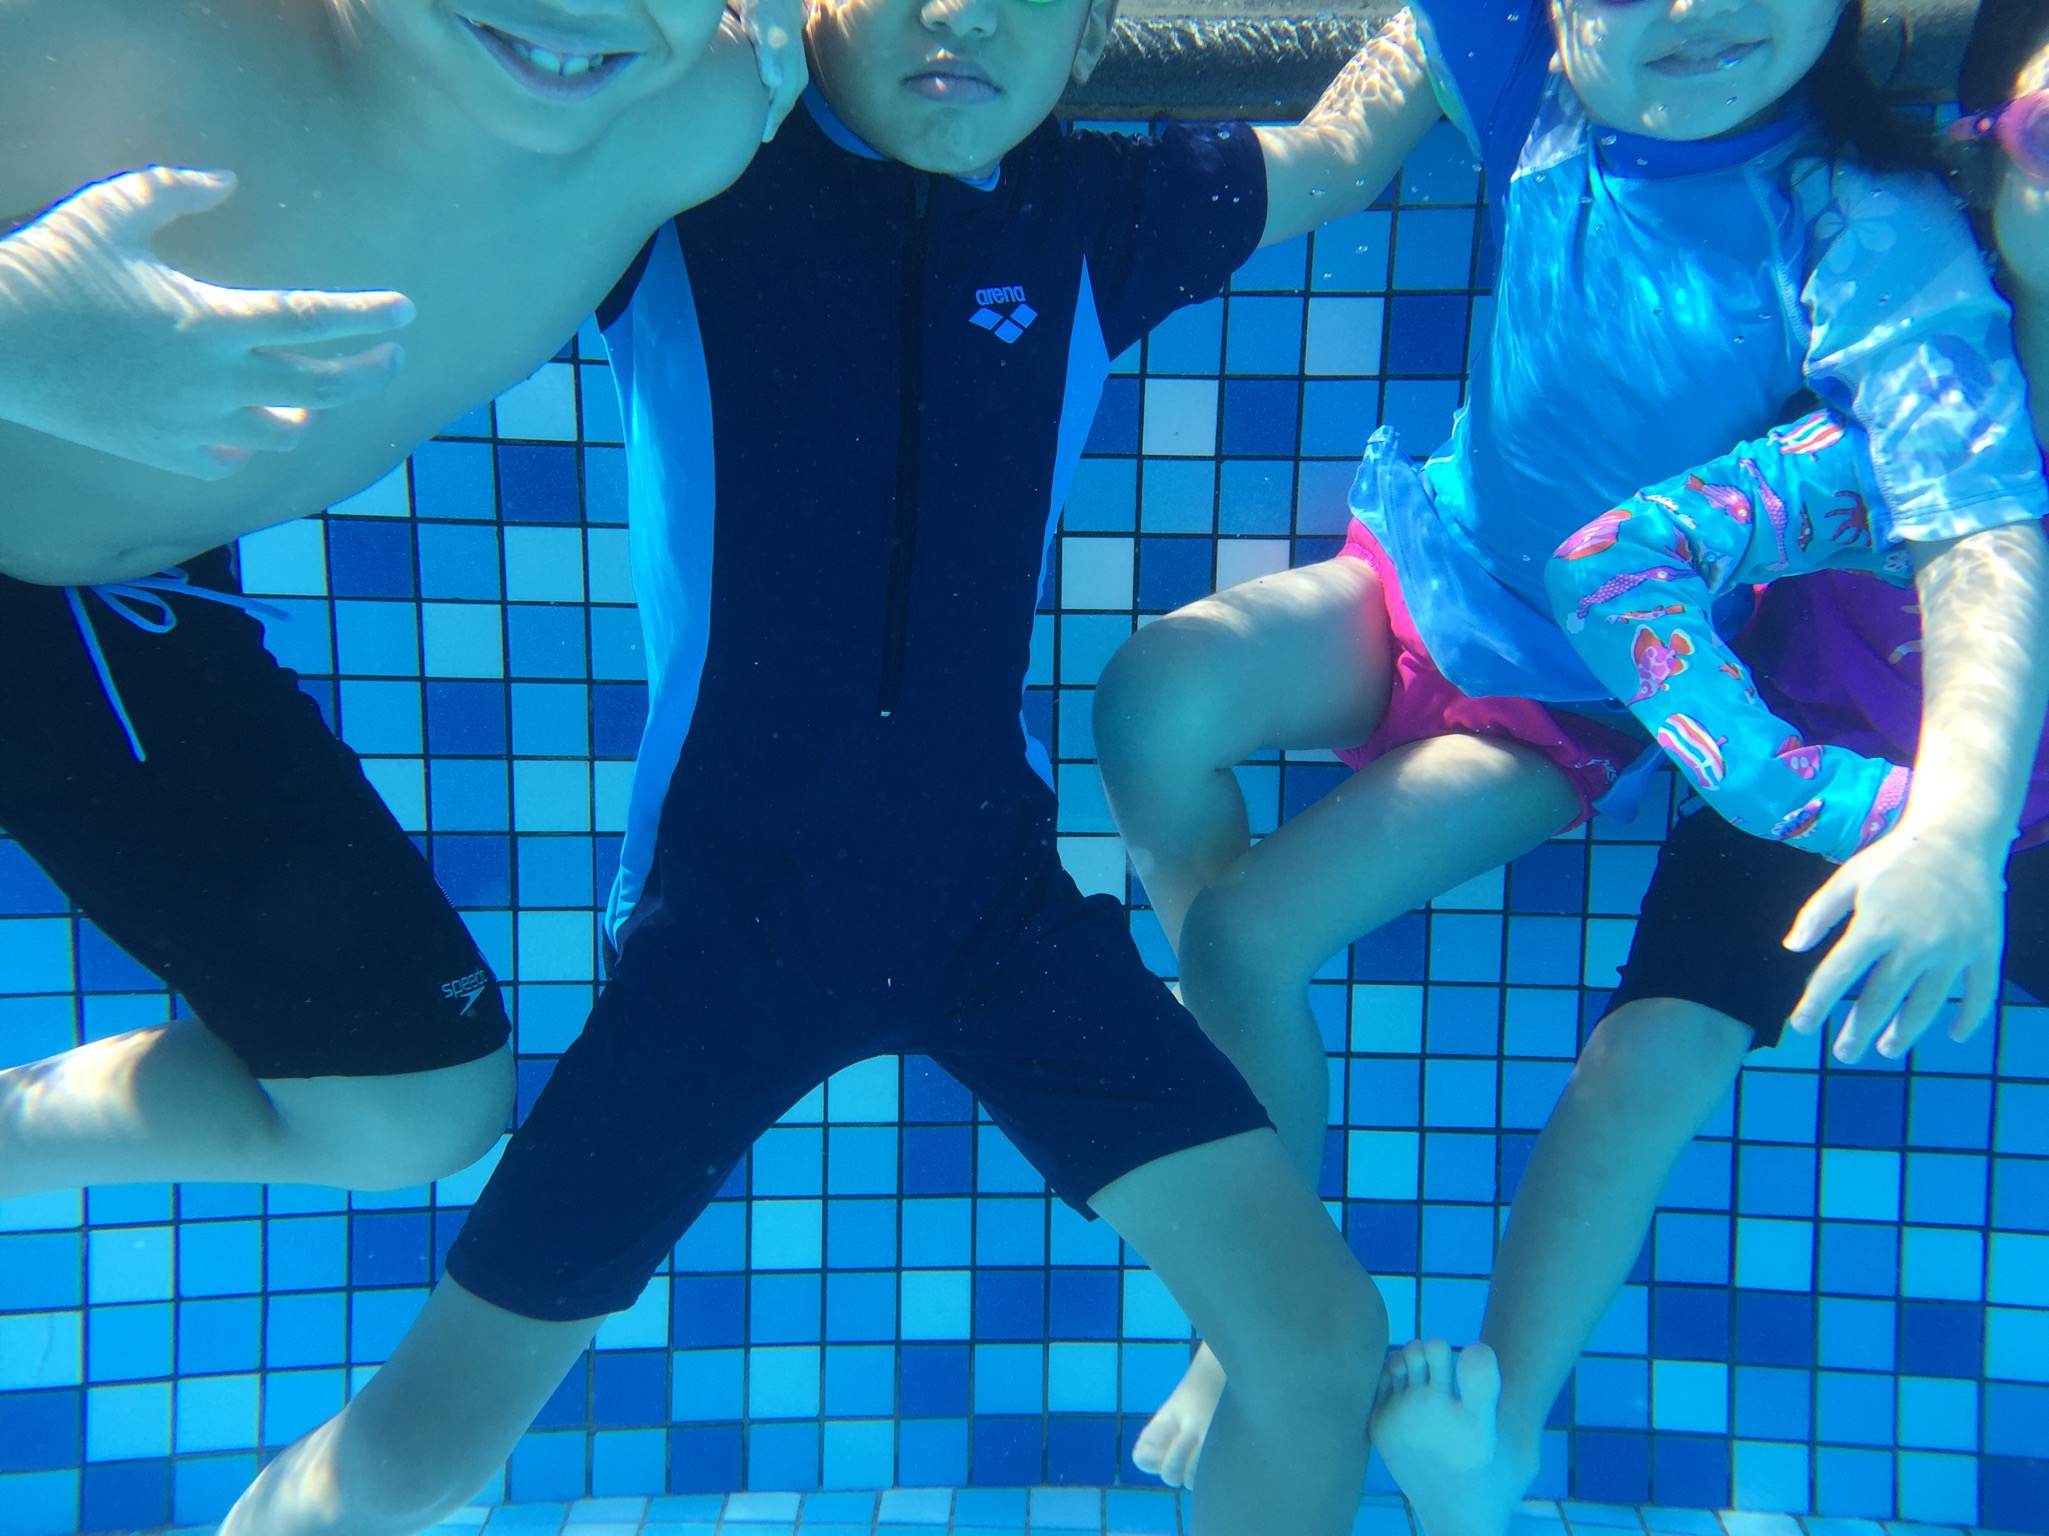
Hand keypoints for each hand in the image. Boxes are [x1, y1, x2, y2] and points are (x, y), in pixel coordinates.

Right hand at [0, 167, 414, 480]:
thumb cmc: (48, 268)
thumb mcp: (108, 210)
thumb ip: (173, 189)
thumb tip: (227, 181)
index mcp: (212, 321)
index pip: (314, 320)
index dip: (368, 316)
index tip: (406, 312)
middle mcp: (216, 381)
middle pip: (322, 390)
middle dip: (368, 374)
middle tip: (391, 359)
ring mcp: (191, 423)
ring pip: (283, 436)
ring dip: (306, 415)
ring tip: (311, 398)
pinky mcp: (161, 452)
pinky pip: (226, 463)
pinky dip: (242, 447)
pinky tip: (244, 430)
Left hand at [728, 0, 807, 139]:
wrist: (776, 2)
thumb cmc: (763, 13)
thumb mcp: (762, 29)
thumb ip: (768, 56)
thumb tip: (774, 83)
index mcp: (788, 66)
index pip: (782, 98)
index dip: (773, 117)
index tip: (763, 136)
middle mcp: (796, 70)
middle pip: (787, 101)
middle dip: (776, 120)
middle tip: (762, 138)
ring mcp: (797, 69)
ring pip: (788, 97)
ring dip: (778, 113)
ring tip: (766, 130)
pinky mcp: (795, 68)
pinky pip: (788, 90)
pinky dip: (780, 102)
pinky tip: (770, 108)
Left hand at [1784, 823, 2007, 1062]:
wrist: (1958, 837)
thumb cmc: (1895, 859)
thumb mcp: (1847, 877)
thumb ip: (1818, 913)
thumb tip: (1791, 948)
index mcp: (1876, 923)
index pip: (1838, 974)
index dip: (1816, 1003)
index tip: (1801, 1026)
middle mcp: (1917, 941)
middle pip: (1882, 999)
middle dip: (1859, 1031)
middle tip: (1843, 1054)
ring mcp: (1955, 948)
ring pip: (1928, 1004)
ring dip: (1906, 1032)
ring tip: (1888, 1048)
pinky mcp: (1986, 949)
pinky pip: (1980, 993)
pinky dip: (1969, 1018)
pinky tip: (1953, 1035)